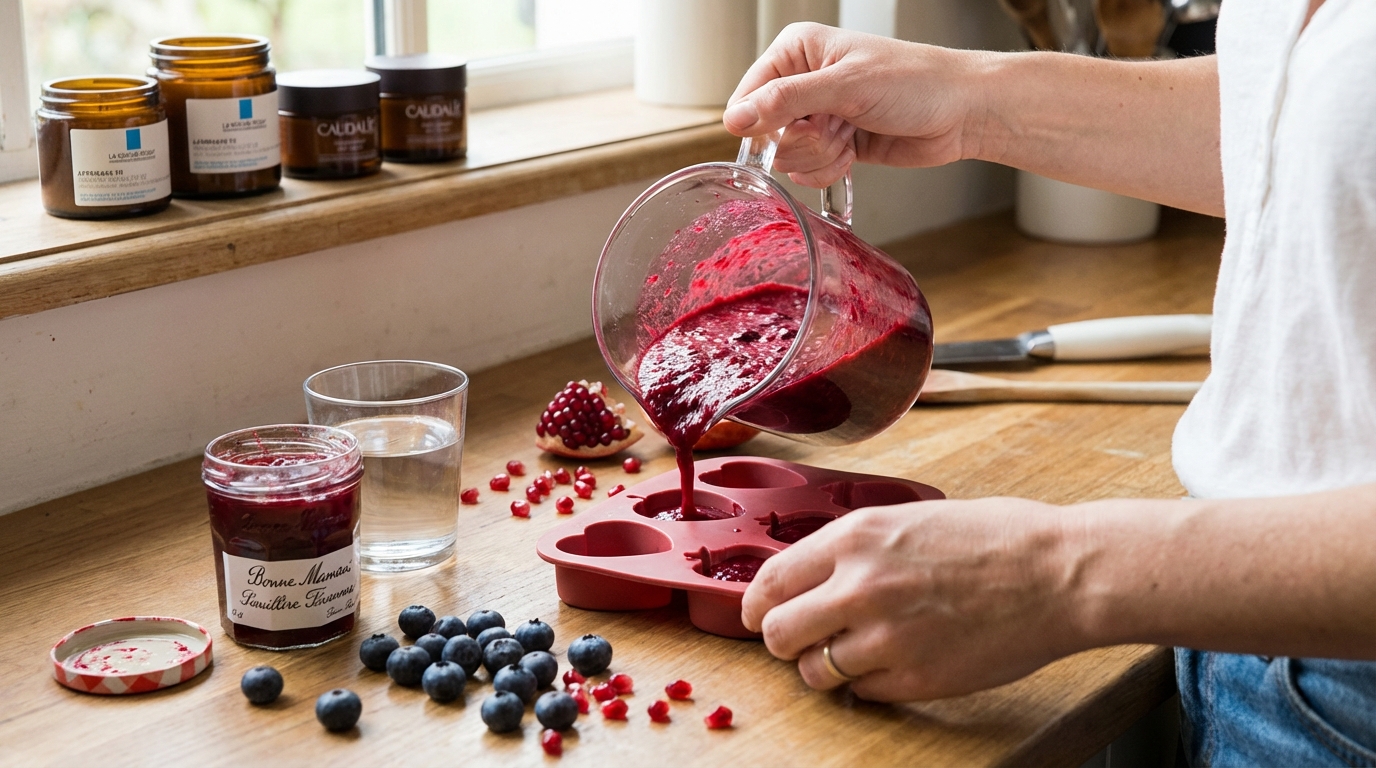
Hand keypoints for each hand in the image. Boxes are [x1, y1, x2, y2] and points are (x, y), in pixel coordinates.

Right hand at [724, 23, 987, 186]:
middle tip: (836, 124)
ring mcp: (818, 116)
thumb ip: (785, 102)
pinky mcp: (833, 145)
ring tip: (851, 134)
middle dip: (803, 139)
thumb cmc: (916, 83)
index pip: (746, 96)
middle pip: (766, 133)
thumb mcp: (845, 86)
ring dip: (821, 155)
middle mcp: (802, 82)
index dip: (764, 122)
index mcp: (797, 51)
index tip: (797, 125)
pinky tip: (854, 151)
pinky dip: (830, 169)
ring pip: (788, 157)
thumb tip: (735, 119)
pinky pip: (808, 171)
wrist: (961, 113)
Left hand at [740, 498, 1084, 700]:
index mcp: (855, 538)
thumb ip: (854, 548)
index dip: (758, 604)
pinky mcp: (913, 679)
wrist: (1058, 573)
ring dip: (825, 665)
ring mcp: (884, 638)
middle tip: (803, 638)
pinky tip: (897, 660)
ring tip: (856, 650)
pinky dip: (869, 683)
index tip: (761, 613)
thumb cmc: (994, 538)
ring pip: (813, 671)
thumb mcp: (907, 518)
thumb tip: (809, 576)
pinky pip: (861, 692)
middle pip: (776, 633)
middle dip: (783, 639)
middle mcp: (858, 587)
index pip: (769, 581)